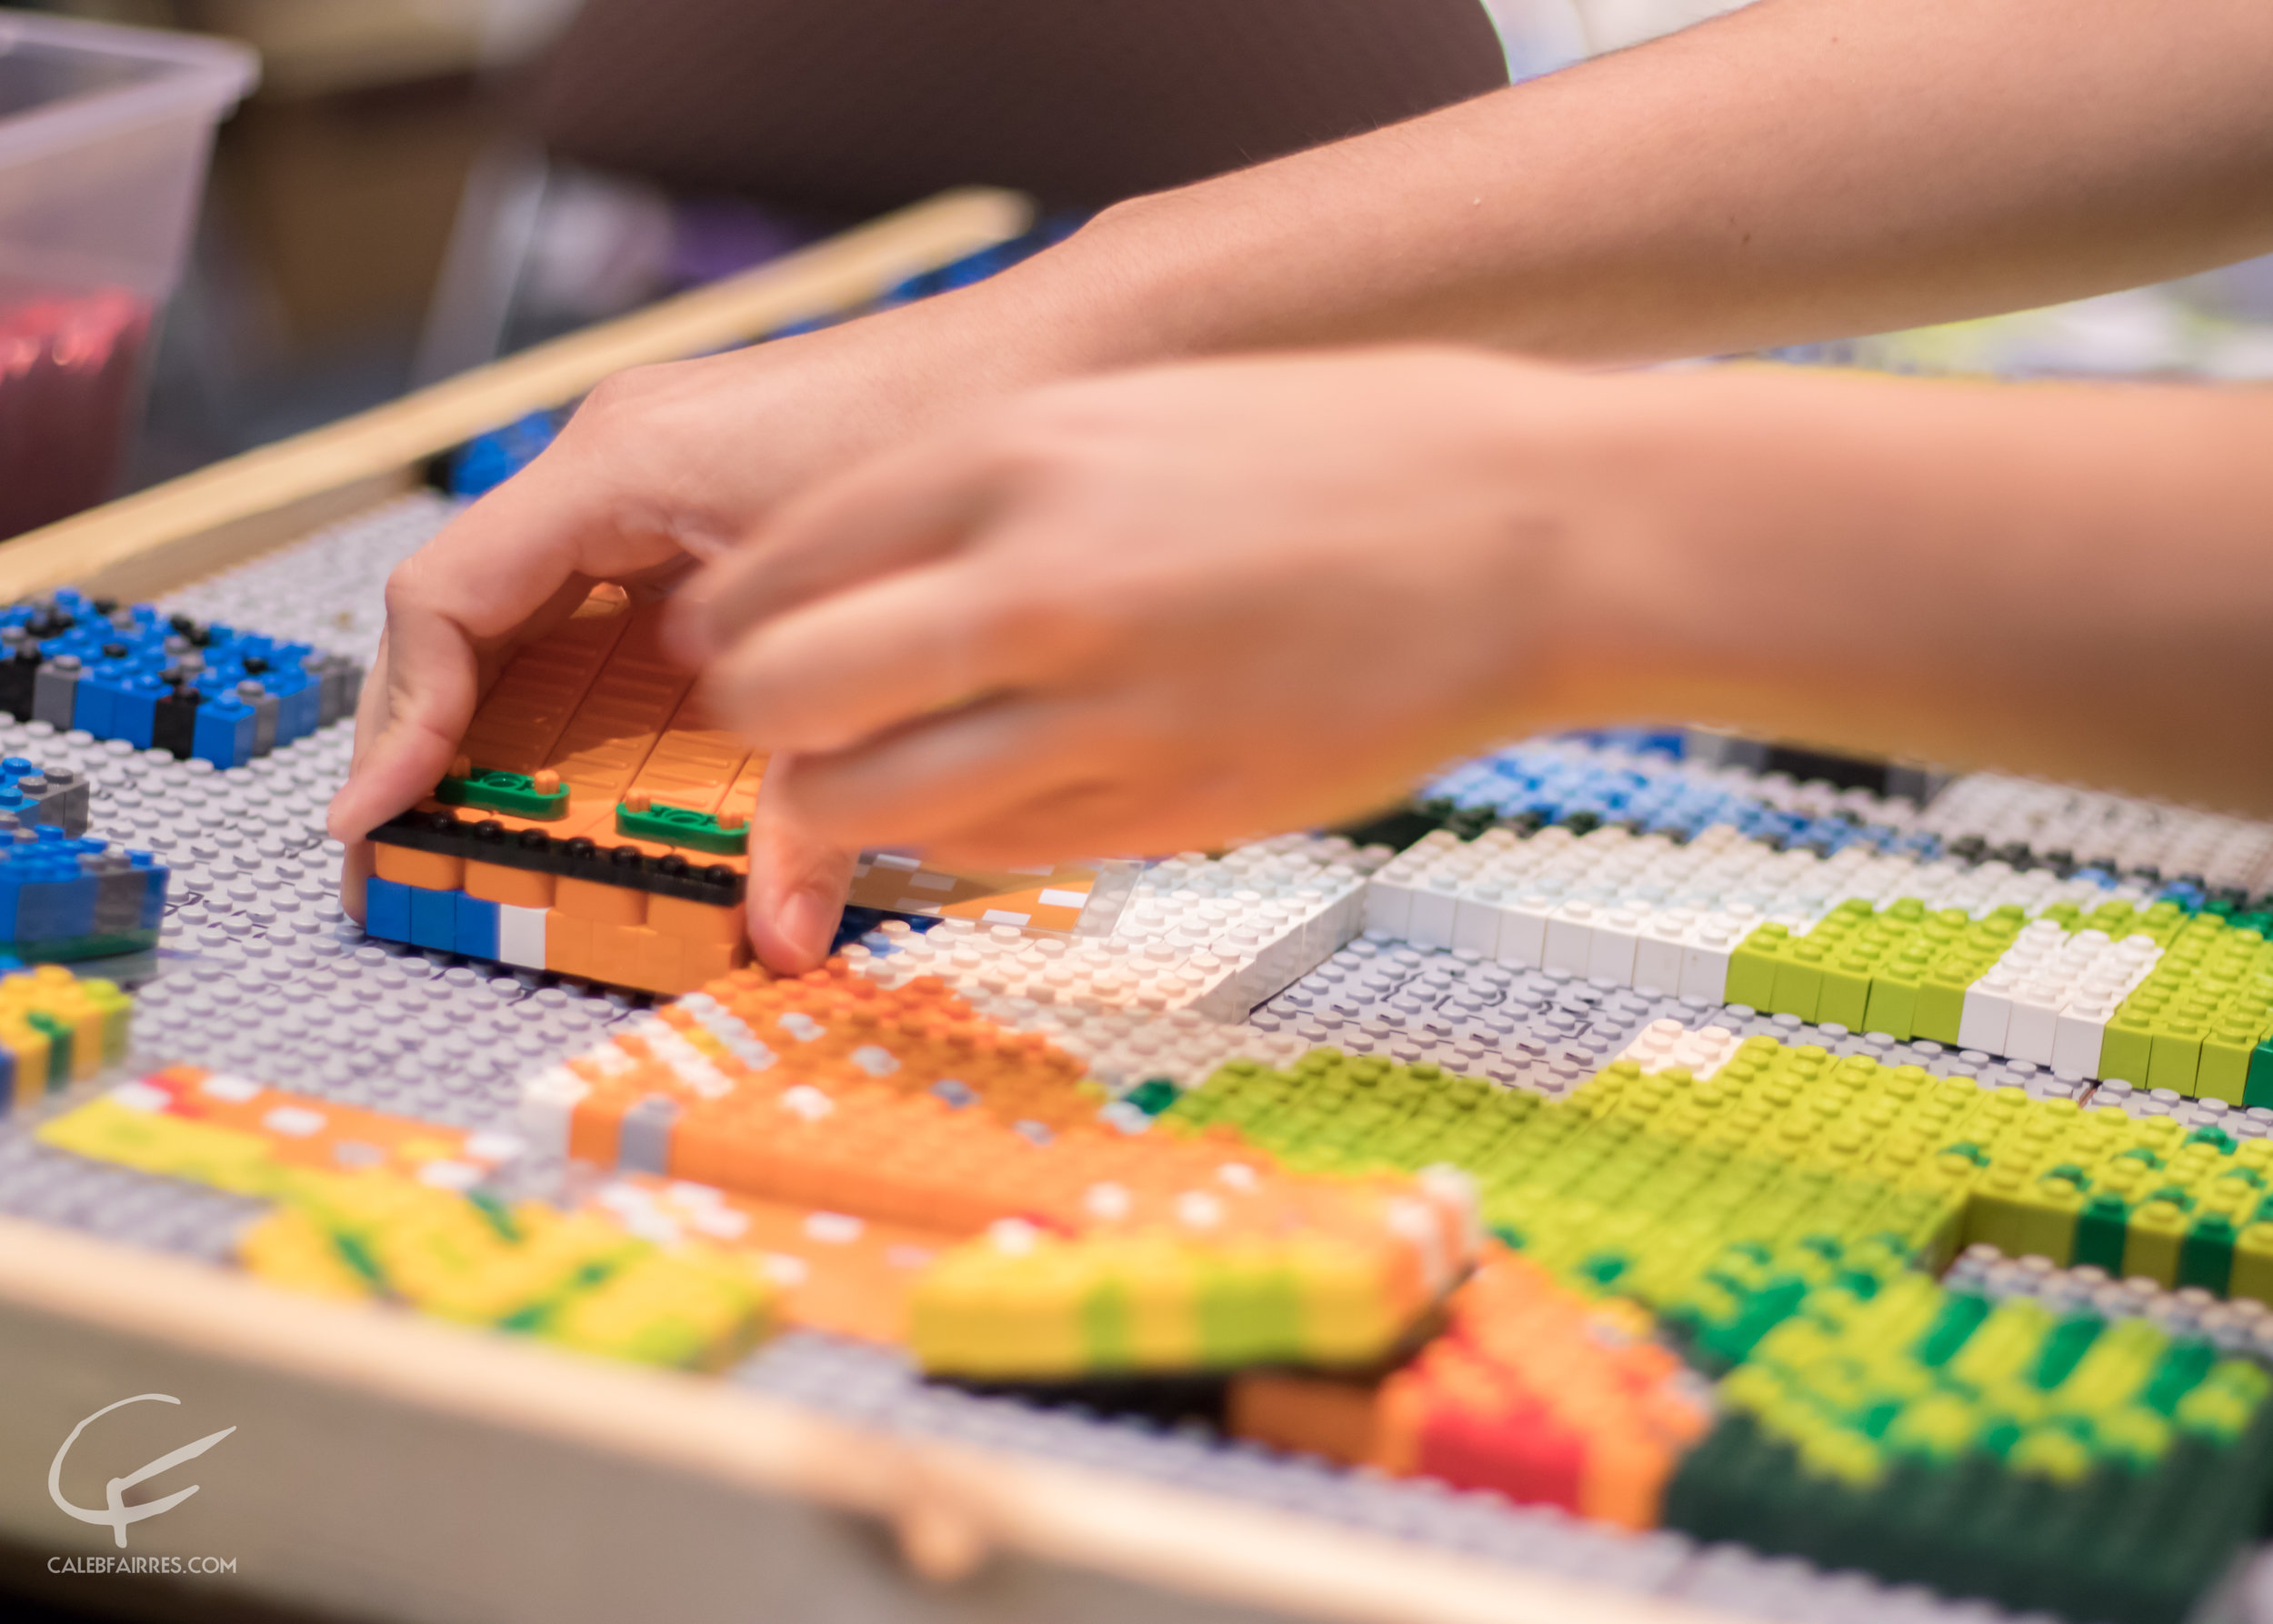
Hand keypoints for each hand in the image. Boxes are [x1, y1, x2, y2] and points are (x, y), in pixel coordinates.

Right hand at [326, 273, 1104, 969]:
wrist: (1056, 351)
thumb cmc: (950, 440)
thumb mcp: (851, 636)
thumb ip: (802, 791)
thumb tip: (781, 929)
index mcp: (615, 463)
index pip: (445, 598)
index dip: (404, 721)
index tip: (381, 814)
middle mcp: (615, 454)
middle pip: (470, 604)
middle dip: (434, 725)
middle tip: (411, 837)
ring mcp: (656, 467)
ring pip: (530, 600)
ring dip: (501, 705)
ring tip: (473, 814)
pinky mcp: (707, 493)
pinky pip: (596, 590)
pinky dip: (578, 674)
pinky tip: (595, 754)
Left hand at [671, 348, 1652, 864]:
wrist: (1535, 533)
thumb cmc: (1343, 449)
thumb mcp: (1131, 410)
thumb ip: (978, 485)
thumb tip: (845, 574)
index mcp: (1017, 456)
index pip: (775, 562)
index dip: (736, 615)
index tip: (747, 637)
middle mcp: (1036, 586)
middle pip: (778, 689)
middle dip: (757, 711)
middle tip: (793, 712)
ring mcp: (1101, 714)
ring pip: (855, 799)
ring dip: (830, 797)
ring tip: (873, 769)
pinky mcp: (1167, 814)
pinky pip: (981, 852)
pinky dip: (948, 835)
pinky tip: (989, 791)